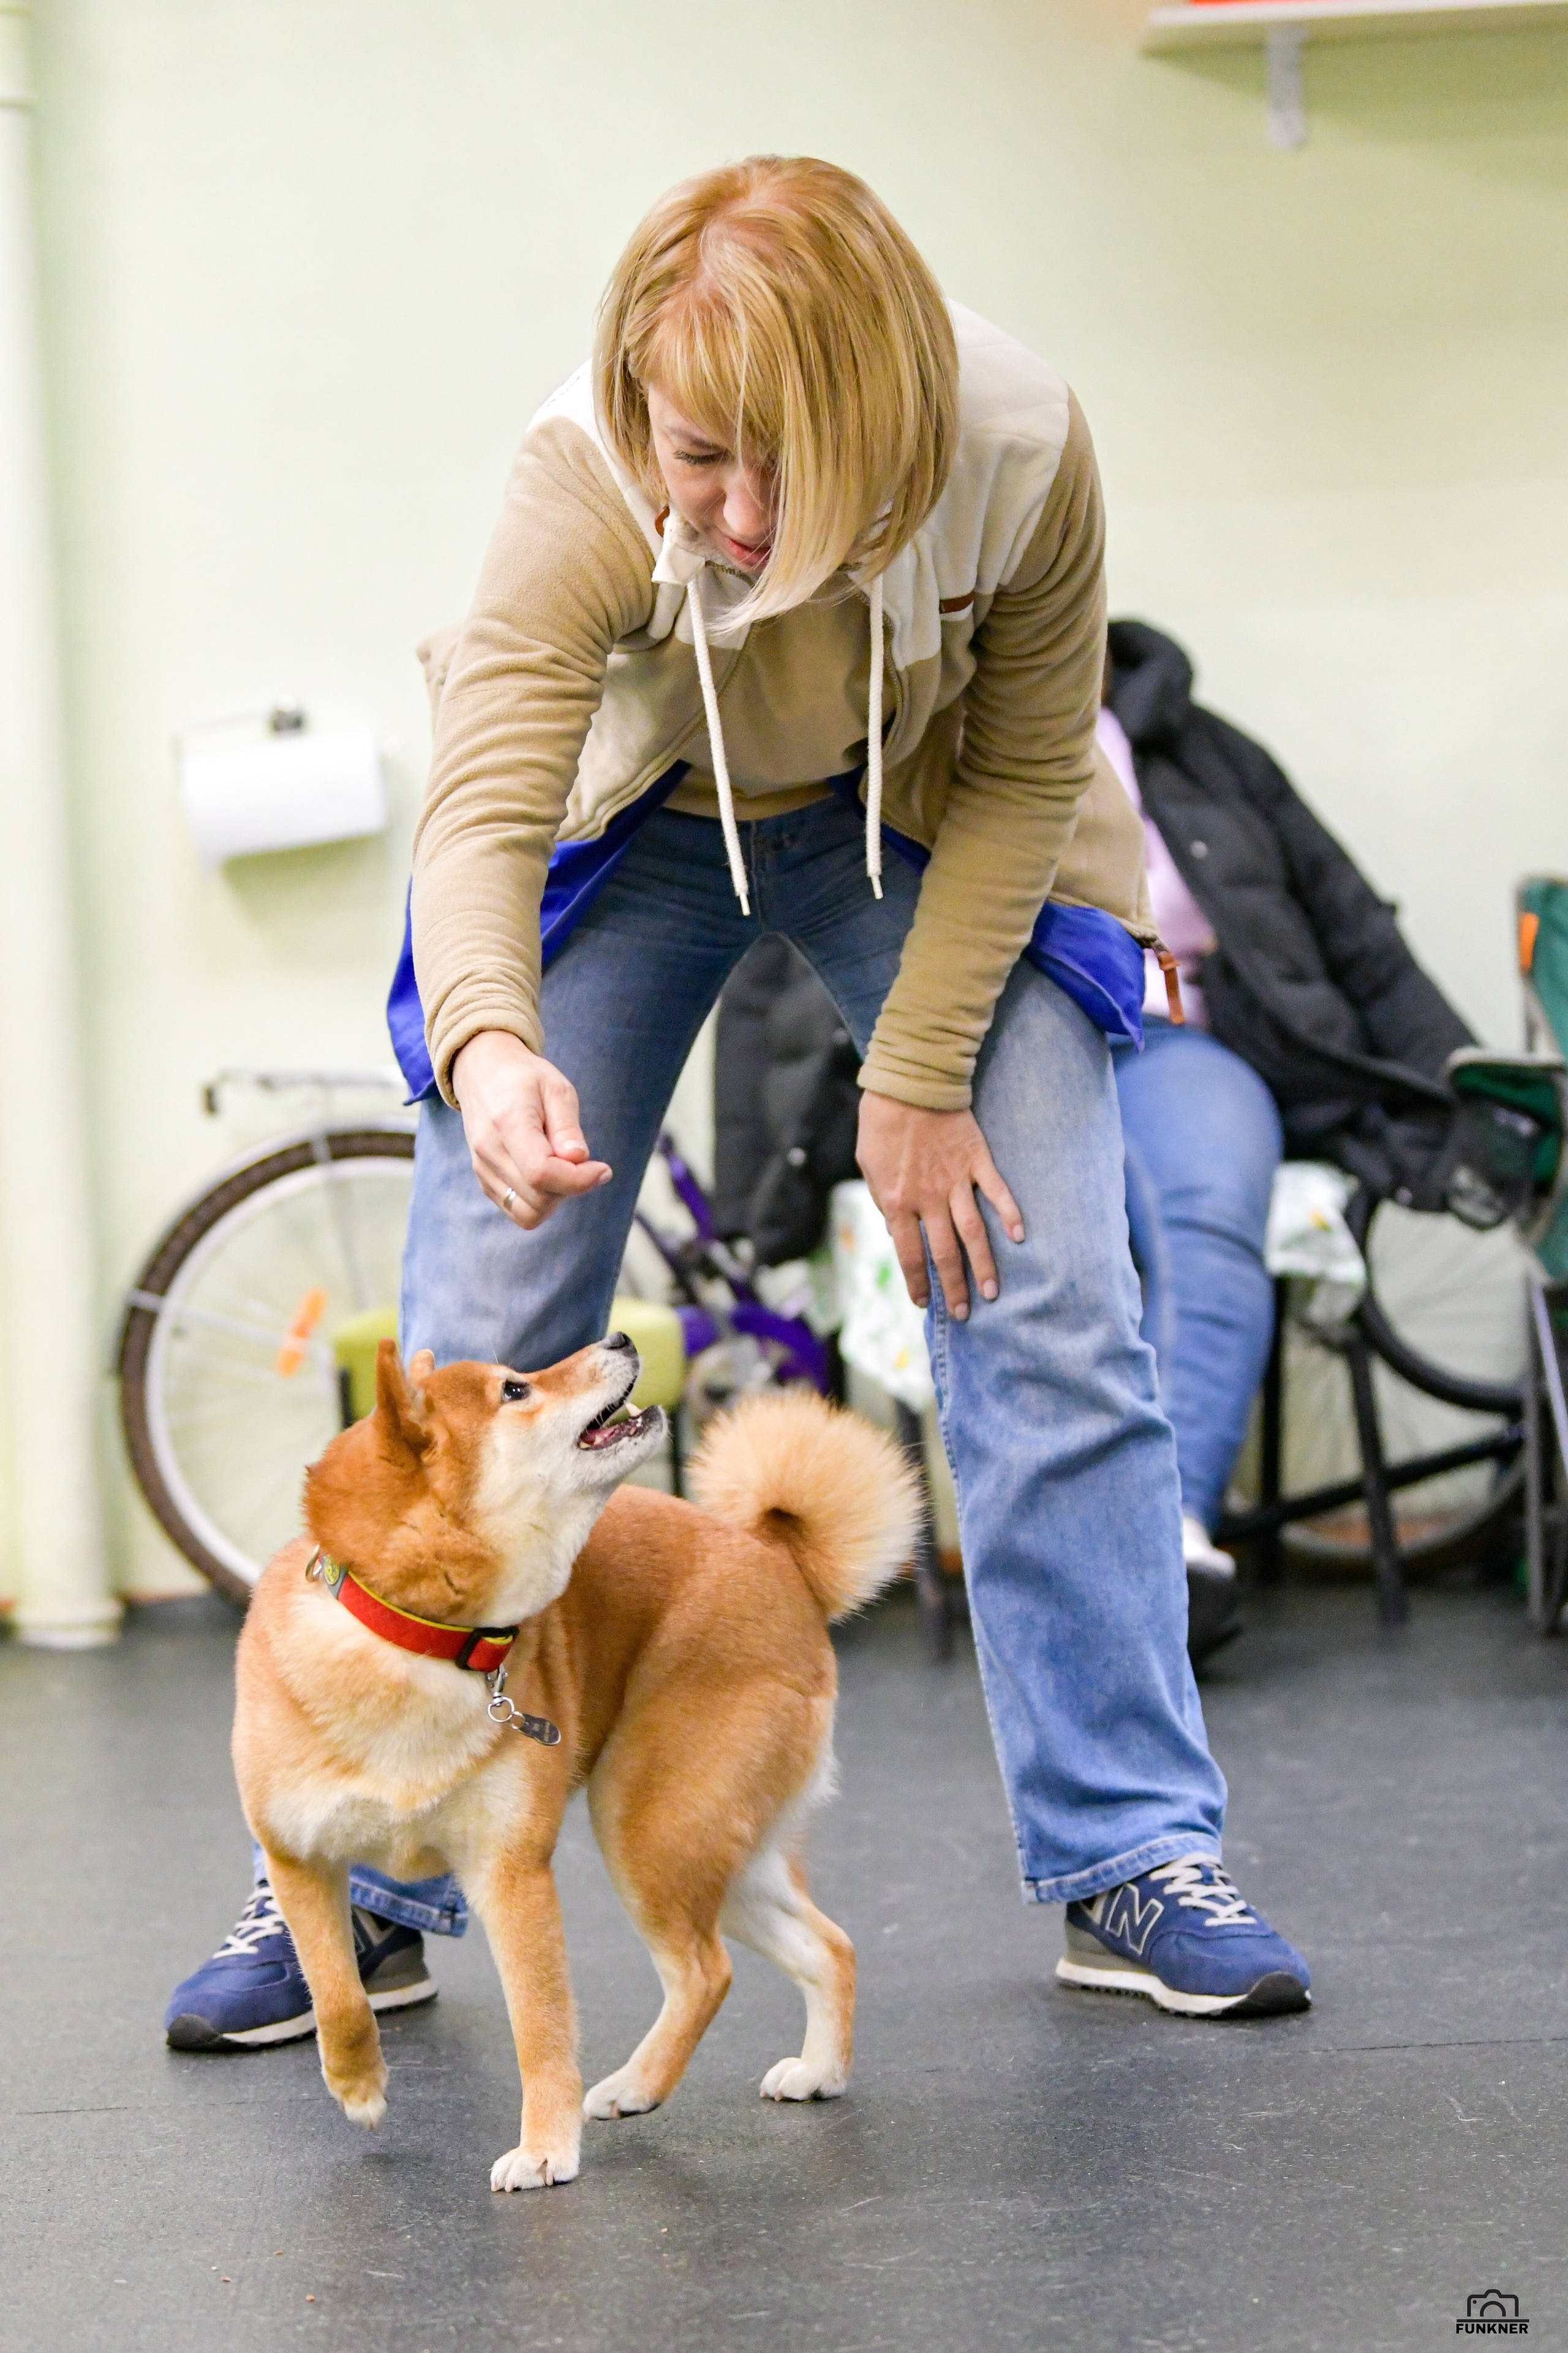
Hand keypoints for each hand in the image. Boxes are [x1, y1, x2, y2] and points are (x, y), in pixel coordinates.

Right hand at [452, 1031, 611, 1229]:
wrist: (481, 1071)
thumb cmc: (524, 1077)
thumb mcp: (556, 1088)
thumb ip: (567, 1127)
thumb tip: (577, 1160)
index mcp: (508, 1123)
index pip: (541, 1173)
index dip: (578, 1180)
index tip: (602, 1169)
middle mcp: (489, 1151)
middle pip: (538, 1199)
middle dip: (570, 1187)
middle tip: (581, 1161)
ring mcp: (483, 1169)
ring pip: (528, 1213)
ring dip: (555, 1198)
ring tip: (561, 1167)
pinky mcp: (484, 1180)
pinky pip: (518, 1210)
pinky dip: (539, 1201)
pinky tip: (546, 1172)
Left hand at [856, 1092, 1024, 1320]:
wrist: (909, 1082)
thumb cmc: (882, 1123)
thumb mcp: (869, 1166)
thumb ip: (882, 1201)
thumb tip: (897, 1233)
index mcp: (897, 1200)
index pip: (909, 1253)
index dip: (917, 1281)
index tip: (924, 1302)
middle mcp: (928, 1197)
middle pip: (944, 1252)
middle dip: (954, 1286)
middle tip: (963, 1313)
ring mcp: (956, 1179)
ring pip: (973, 1231)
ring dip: (983, 1264)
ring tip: (992, 1291)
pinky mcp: (977, 1160)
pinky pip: (997, 1192)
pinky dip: (1010, 1214)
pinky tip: (1019, 1237)